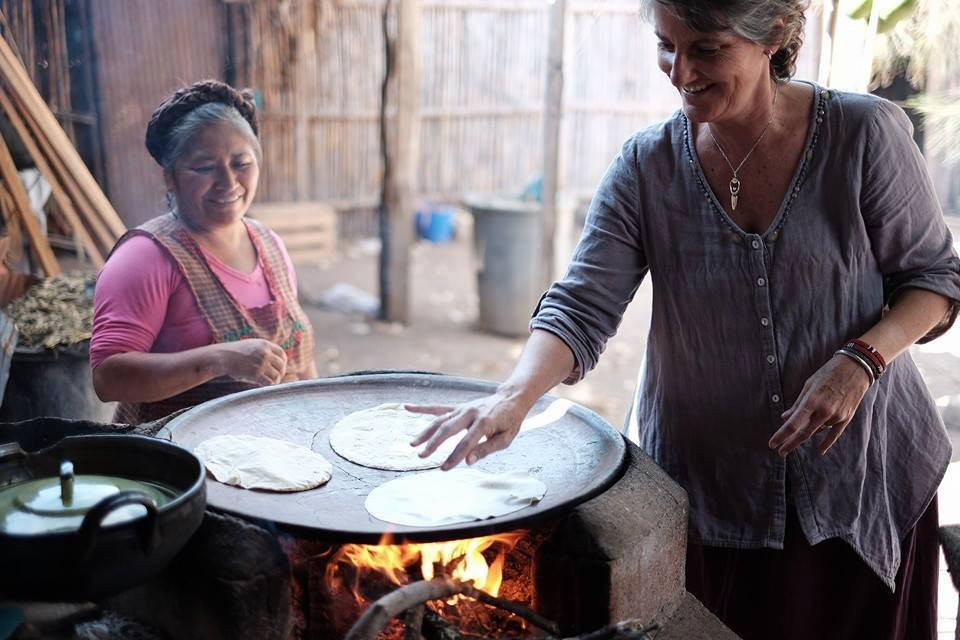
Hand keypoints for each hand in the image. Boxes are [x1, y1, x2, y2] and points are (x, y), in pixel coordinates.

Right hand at [216, 338, 287, 385]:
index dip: (283, 362)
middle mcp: (265, 353)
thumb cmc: (236, 352)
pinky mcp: (255, 373)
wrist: (222, 357)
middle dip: (281, 372)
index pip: (282, 354)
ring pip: (276, 375)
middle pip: (281, 365)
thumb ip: (264, 350)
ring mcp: (261, 363)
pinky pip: (269, 382)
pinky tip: (264, 385)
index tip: (280, 367)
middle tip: (277, 377)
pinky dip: (268, 385)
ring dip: (275, 380)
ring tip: (270, 382)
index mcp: (265, 344)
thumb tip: (276, 360)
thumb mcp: (252, 345)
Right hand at [407, 392, 528, 470]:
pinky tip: (407, 407)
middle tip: (421, 456)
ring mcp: (463, 409)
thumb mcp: (506, 439)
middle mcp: (470, 413)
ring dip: (425, 432)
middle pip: (448, 430)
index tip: (444, 468)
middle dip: (434, 444)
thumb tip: (468, 461)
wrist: (511, 398)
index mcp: (484, 423)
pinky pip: (438, 408)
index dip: (454, 457)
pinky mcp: (458, 407)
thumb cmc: (510, 422)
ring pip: (440, 420)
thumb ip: (486, 449)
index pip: (466, 443)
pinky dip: (422, 408)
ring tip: (413, 444)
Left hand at [768, 354, 871, 456]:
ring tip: (794, 437)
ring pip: (816, 430)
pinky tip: (820, 451)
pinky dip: (826, 443)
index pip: (793, 424)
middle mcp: (824, 411)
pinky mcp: (846, 418)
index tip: (772, 444)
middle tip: (780, 452)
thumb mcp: (808, 386)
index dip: (781, 436)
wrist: (856, 369)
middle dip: (790, 443)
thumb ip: (797, 404)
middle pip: (804, 433)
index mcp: (812, 401)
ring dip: (806, 433)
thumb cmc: (827, 374)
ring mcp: (836, 416)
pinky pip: (834, 434)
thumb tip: (785, 418)